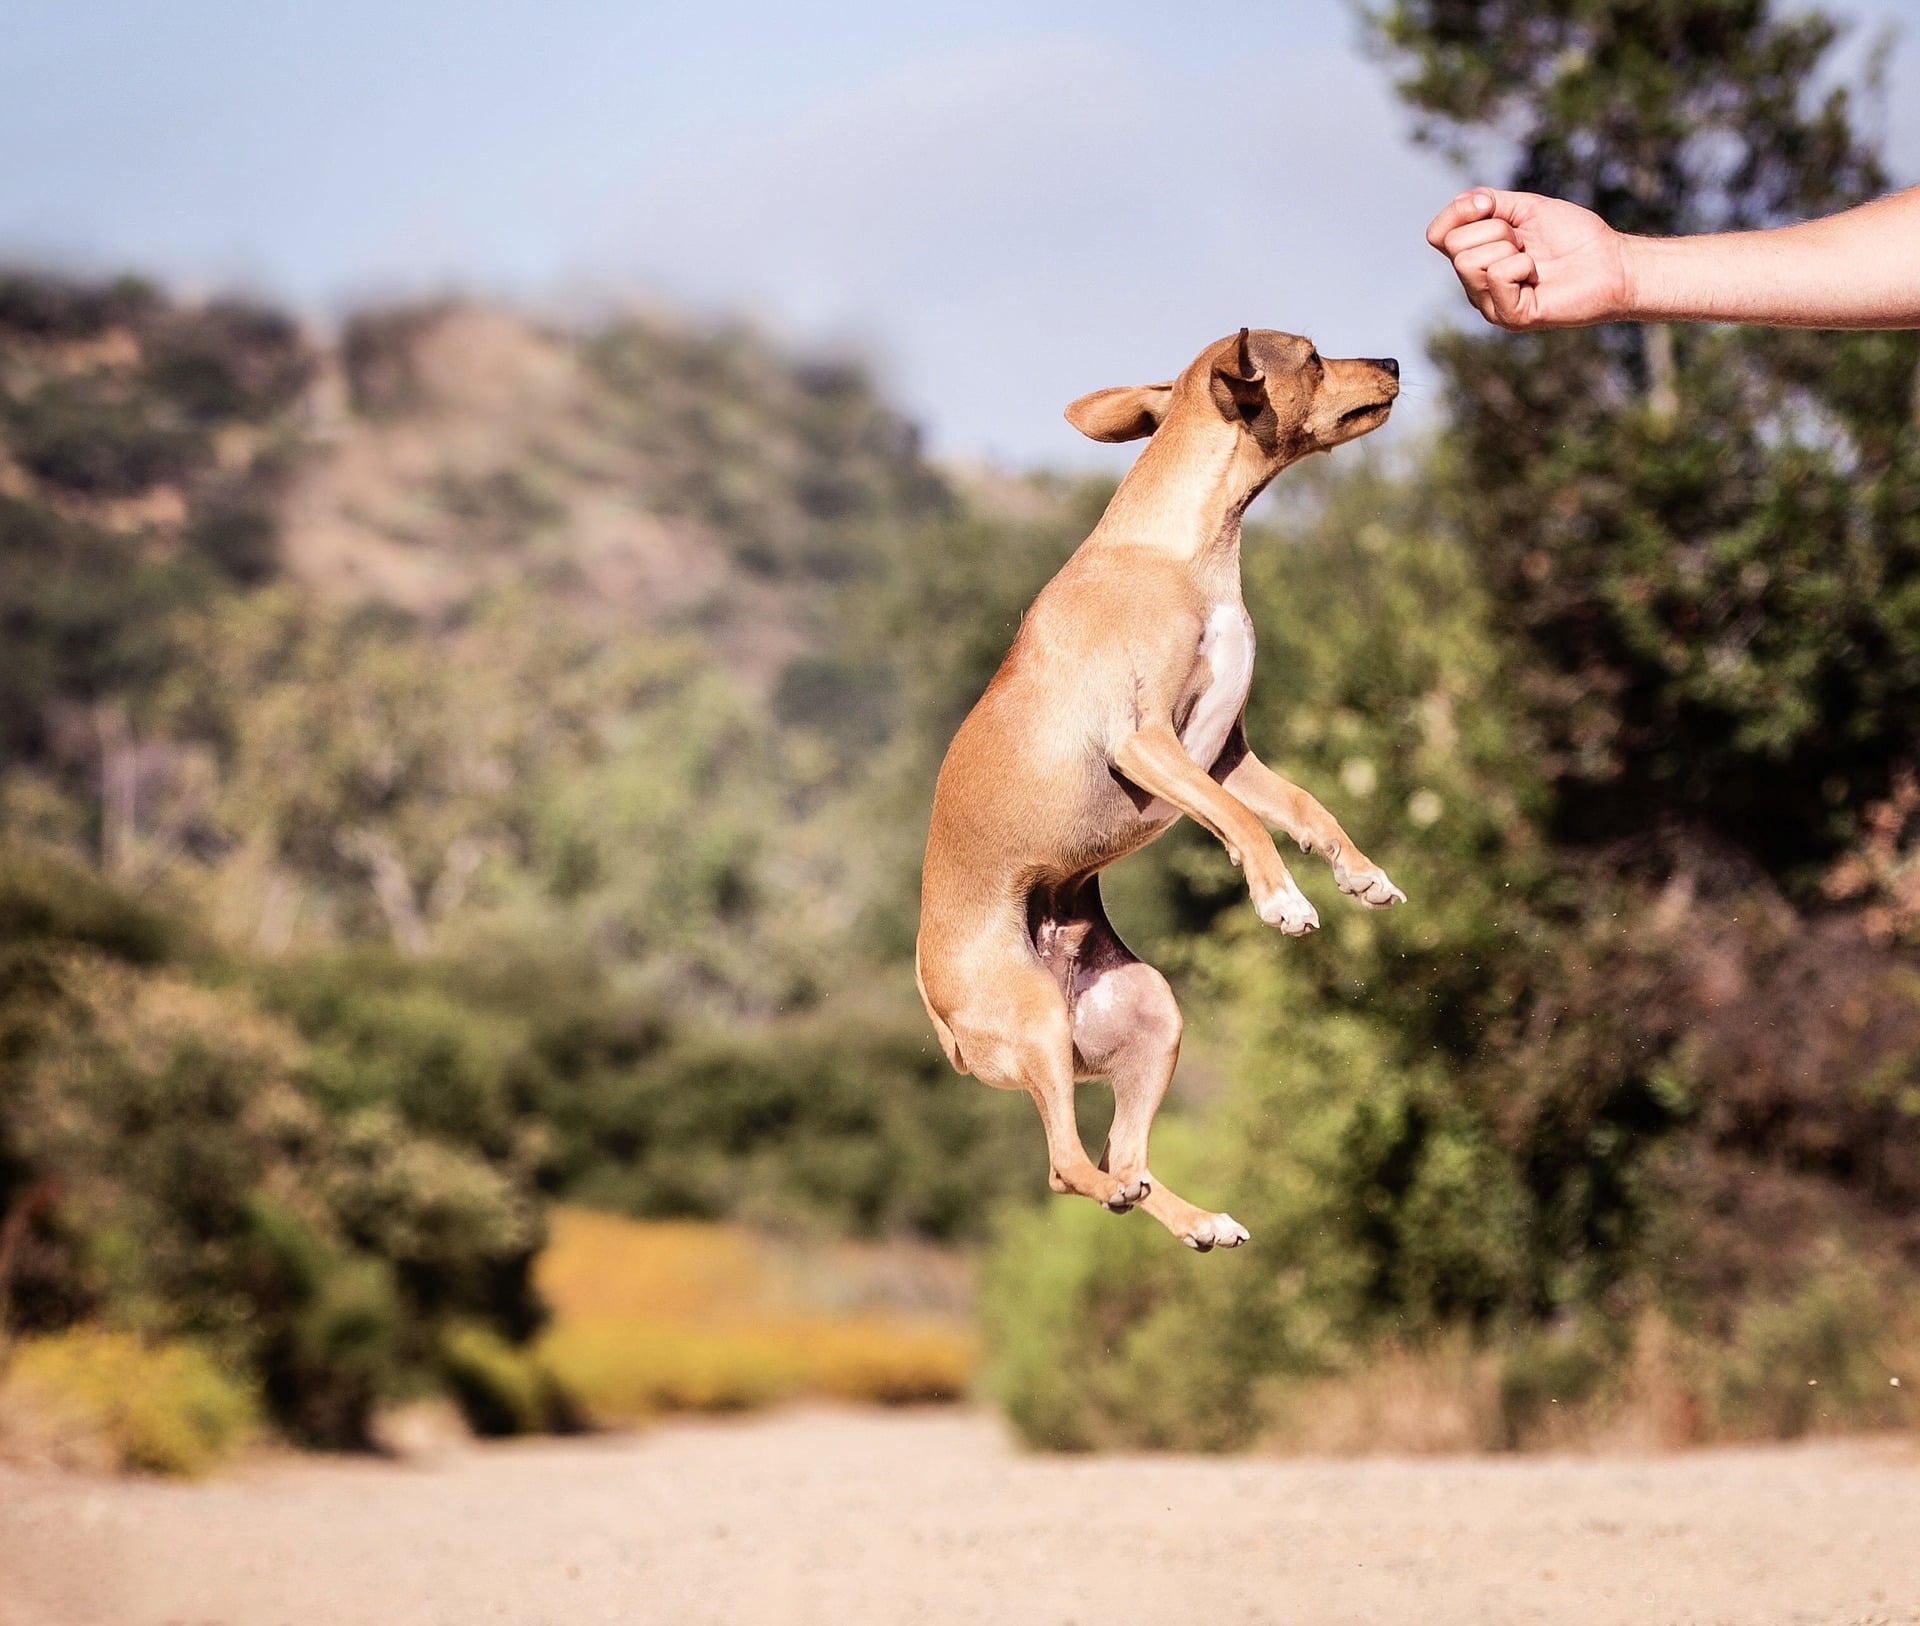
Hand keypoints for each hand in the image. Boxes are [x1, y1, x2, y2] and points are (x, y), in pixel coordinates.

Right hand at [1426, 189, 1632, 329]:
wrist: (1612, 262)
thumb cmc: (1574, 237)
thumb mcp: (1528, 208)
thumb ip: (1492, 201)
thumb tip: (1466, 203)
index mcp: (1476, 258)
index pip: (1437, 235)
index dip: (1458, 212)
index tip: (1490, 204)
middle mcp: (1476, 285)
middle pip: (1455, 246)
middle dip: (1496, 231)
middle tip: (1526, 243)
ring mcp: (1490, 304)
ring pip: (1470, 262)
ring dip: (1510, 250)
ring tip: (1533, 261)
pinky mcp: (1509, 317)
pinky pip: (1498, 277)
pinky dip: (1523, 267)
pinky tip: (1537, 277)